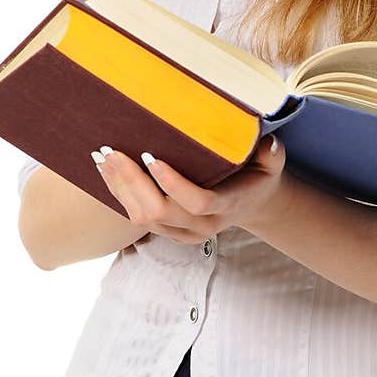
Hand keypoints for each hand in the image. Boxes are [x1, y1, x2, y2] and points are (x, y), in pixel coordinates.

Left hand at [91, 134, 286, 243]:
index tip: (151, 156)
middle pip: (159, 212)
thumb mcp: (272, 163)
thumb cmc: (258, 175)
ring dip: (119, 187)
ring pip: (142, 218)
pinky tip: (105, 169)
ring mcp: (182, 232)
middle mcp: (201, 226)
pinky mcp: (167, 231)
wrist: (251, 203)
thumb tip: (267, 144)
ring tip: (104, 156)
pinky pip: (136, 218)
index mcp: (226, 207)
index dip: (172, 183)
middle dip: (133, 182)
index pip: (196, 202)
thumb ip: (272, 155)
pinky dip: (117, 193)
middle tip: (115, 151)